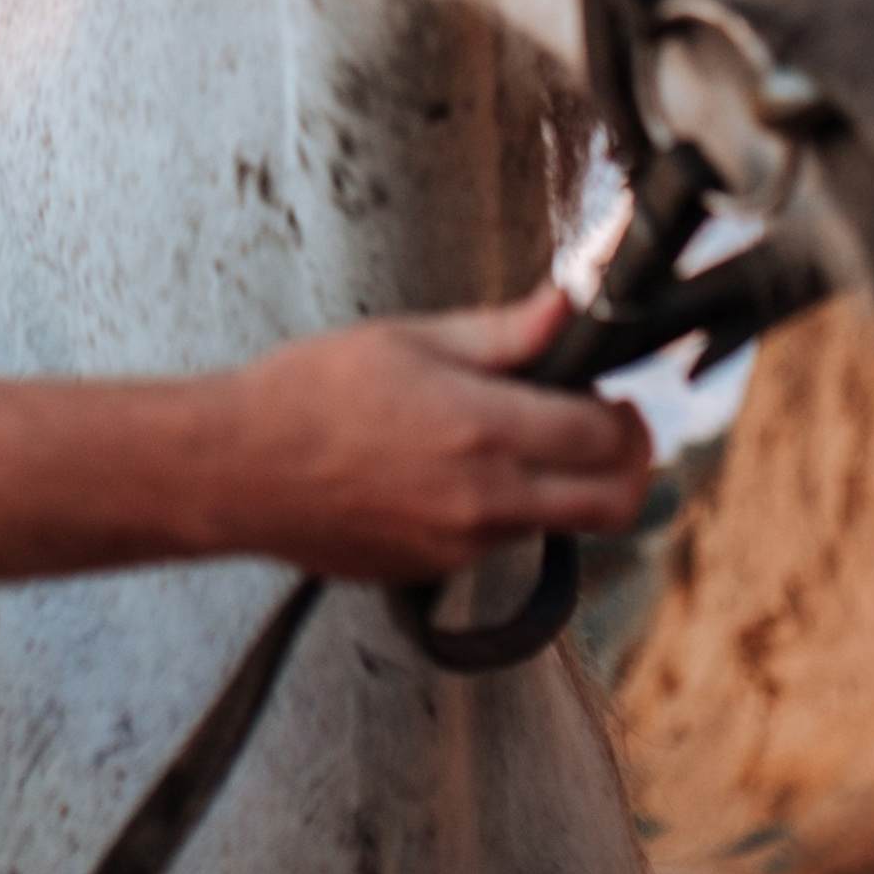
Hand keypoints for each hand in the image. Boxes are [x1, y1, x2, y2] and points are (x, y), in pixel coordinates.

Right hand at [236, 286, 652, 583]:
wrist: (240, 466)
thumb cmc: (311, 391)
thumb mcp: (409, 338)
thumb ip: (501, 331)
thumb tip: (567, 303)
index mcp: (484, 428)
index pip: (606, 436)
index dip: (626, 414)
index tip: (613, 394)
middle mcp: (487, 498)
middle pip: (614, 504)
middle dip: (632, 468)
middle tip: (614, 432)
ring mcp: (464, 544)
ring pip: (559, 524)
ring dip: (564, 487)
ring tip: (517, 440)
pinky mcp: (438, 570)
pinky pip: (499, 542)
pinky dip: (503, 509)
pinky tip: (453, 470)